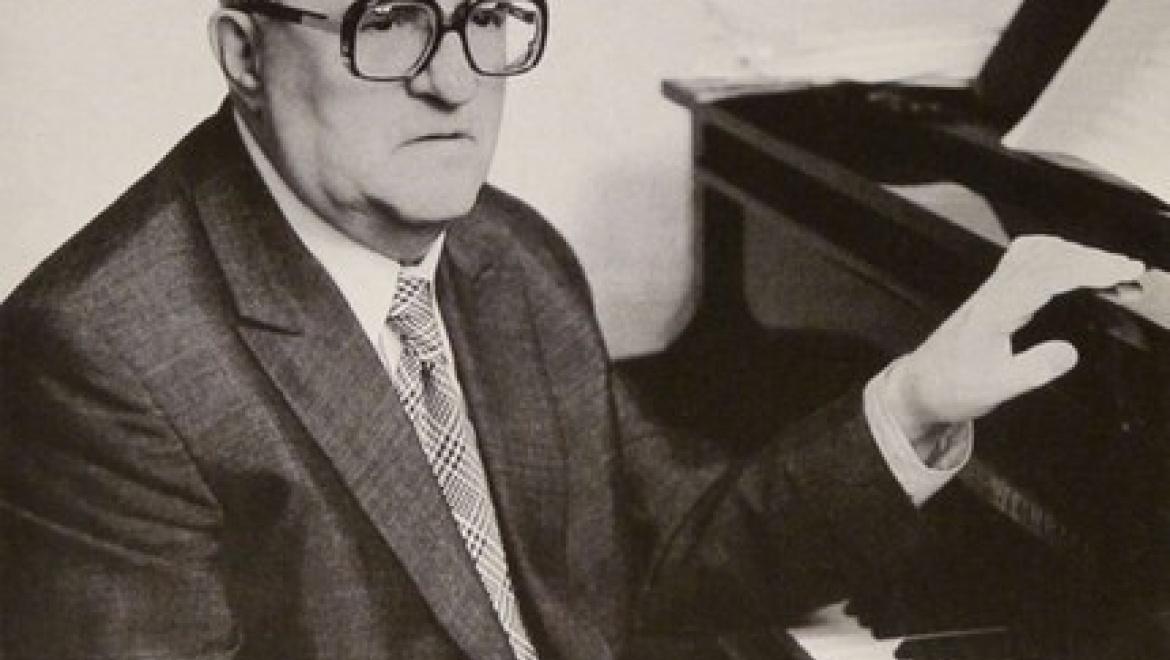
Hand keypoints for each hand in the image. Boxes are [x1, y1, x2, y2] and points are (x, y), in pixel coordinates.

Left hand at [886, 235, 1145, 440]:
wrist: (919, 386)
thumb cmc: (951, 388)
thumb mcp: (995, 389)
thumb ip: (1033, 370)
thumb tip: (1069, 352)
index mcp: (994, 311)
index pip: (1046, 276)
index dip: (1086, 269)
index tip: (1120, 272)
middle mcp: (992, 293)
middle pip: (1045, 257)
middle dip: (1091, 258)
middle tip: (1130, 270)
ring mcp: (991, 291)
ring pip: (1036, 254)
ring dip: (1076, 254)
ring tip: (1112, 268)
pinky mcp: (993, 295)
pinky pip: (1025, 261)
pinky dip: (1055, 256)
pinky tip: (1072, 263)